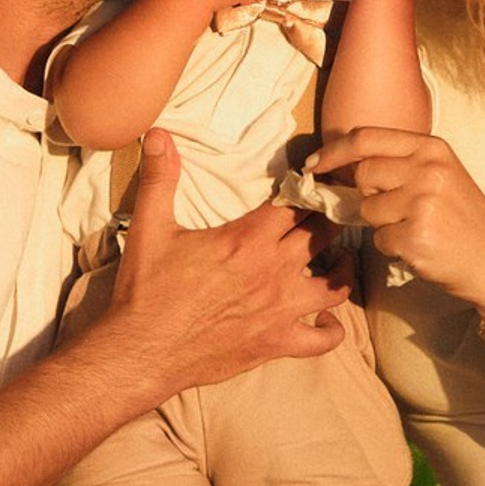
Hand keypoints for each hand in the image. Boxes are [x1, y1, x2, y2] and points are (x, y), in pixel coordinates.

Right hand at [94, 132, 349, 398]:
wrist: (142, 351)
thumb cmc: (147, 290)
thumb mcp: (150, 228)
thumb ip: (159, 178)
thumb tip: (157, 133)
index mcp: (248, 239)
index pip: (295, 205)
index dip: (307, 192)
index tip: (313, 185)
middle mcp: (273, 271)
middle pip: (320, 237)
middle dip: (328, 222)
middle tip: (331, 214)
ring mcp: (280, 311)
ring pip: (334, 285)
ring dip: (342, 269)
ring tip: (340, 258)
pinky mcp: (278, 343)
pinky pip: (322, 340)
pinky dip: (332, 329)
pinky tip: (328, 319)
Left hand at [308, 128, 484, 317]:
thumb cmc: (465, 222)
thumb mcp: (442, 176)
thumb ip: (401, 165)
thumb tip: (343, 169)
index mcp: (433, 148)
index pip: (366, 137)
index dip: (334, 151)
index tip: (314, 165)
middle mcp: (428, 169)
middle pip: (363, 175)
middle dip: (368, 197)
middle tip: (397, 212)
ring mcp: (422, 202)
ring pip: (367, 210)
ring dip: (382, 226)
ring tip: (417, 230)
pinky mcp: (416, 235)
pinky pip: (379, 241)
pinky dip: (393, 249)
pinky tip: (422, 249)